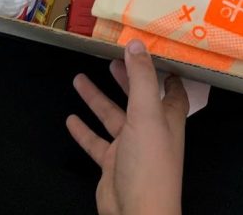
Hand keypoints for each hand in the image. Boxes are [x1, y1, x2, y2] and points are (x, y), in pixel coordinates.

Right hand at [67, 39, 188, 214]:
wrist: (138, 213)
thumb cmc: (150, 164)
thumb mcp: (146, 113)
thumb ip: (141, 78)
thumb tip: (136, 44)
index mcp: (167, 117)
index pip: (171, 89)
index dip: (163, 71)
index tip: (152, 53)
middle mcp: (151, 129)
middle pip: (138, 97)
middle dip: (125, 79)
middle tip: (110, 59)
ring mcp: (131, 147)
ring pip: (112, 117)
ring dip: (97, 99)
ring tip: (79, 79)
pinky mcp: (113, 164)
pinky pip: (96, 143)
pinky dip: (84, 131)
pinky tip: (71, 120)